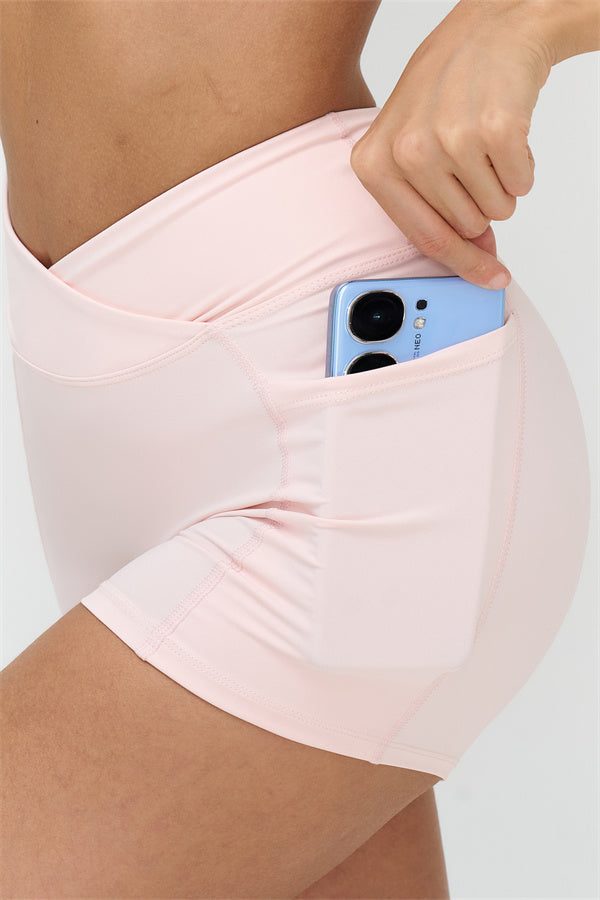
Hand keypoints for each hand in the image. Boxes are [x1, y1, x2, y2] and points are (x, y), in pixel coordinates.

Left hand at [350, 0, 551, 289]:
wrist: (492, 29)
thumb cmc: (445, 87)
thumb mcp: (412, 142)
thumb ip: (431, 205)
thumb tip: (474, 255)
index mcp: (374, 163)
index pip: (423, 237)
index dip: (461, 265)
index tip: (487, 280)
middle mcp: (407, 153)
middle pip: (465, 227)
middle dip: (480, 204)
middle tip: (475, 161)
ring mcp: (450, 140)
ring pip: (496, 210)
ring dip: (501, 184)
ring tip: (485, 142)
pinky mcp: (495, 130)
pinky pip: (522, 184)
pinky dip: (522, 166)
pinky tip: (506, 133)